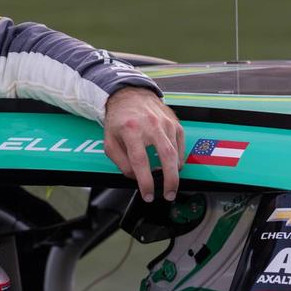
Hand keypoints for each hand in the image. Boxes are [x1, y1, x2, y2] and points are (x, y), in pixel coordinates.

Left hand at [103, 86, 184, 201]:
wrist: (130, 95)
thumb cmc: (119, 119)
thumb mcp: (109, 141)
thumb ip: (120, 162)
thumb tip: (135, 177)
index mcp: (131, 130)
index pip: (140, 161)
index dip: (145, 181)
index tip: (148, 194)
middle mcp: (151, 125)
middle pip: (166, 156)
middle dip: (170, 180)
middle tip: (169, 194)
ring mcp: (165, 123)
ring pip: (175, 153)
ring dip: (174, 172)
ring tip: (170, 183)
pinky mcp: (175, 123)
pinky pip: (181, 146)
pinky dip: (179, 159)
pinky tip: (173, 166)